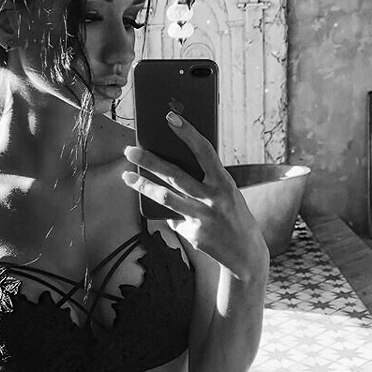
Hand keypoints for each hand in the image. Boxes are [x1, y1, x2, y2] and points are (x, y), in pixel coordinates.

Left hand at [122, 111, 267, 281]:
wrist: (245, 253)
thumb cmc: (233, 214)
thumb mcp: (226, 192)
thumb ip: (205, 180)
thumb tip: (172, 163)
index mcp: (224, 182)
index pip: (205, 151)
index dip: (188, 133)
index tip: (170, 117)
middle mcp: (213, 198)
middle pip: (175, 175)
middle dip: (149, 161)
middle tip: (129, 150)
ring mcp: (201, 217)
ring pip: (165, 198)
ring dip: (143, 186)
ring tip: (126, 176)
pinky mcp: (193, 234)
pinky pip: (172, 218)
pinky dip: (168, 213)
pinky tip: (169, 213)